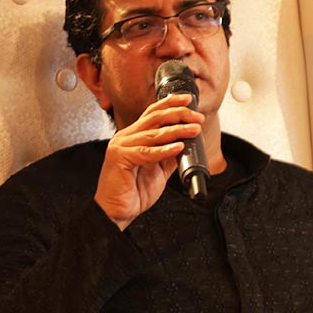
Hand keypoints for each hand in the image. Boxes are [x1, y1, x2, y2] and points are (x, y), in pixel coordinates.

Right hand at [95, 94, 202, 230]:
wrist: (116, 211)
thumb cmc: (132, 191)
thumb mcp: (158, 170)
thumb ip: (169, 155)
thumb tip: (187, 144)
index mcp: (134, 136)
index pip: (153, 113)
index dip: (170, 104)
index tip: (188, 101)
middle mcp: (126, 137)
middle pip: (154, 117)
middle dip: (178, 114)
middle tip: (197, 117)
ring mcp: (121, 146)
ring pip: (153, 133)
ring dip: (177, 130)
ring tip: (193, 130)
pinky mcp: (120, 158)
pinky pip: (146, 152)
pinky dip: (163, 150)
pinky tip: (177, 147)